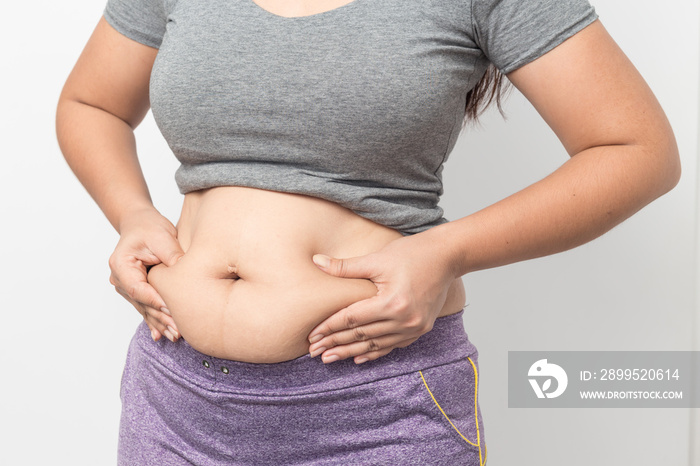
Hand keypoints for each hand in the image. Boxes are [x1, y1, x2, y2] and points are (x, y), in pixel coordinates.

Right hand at [108, 207, 184, 341]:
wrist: (140, 225)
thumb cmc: (149, 228)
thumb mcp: (161, 236)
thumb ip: (171, 254)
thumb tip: (185, 271)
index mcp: (121, 265)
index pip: (139, 288)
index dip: (155, 301)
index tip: (171, 309)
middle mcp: (119, 279)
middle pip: (142, 303)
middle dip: (160, 317)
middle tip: (178, 330)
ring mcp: (126, 287)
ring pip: (144, 308)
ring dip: (159, 322)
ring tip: (175, 335)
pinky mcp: (136, 291)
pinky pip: (145, 308)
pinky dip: (154, 321)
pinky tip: (160, 336)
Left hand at [307, 229, 458, 363]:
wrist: (447, 257)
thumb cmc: (412, 253)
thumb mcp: (376, 258)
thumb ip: (345, 266)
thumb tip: (316, 262)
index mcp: (391, 302)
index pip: (351, 319)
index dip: (329, 328)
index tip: (311, 336)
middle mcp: (404, 320)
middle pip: (361, 336)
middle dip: (335, 344)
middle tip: (314, 352)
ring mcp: (414, 327)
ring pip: (375, 345)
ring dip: (351, 352)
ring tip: (329, 358)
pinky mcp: (420, 329)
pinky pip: (392, 346)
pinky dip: (374, 352)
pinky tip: (358, 358)